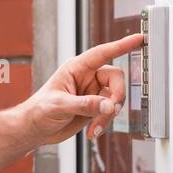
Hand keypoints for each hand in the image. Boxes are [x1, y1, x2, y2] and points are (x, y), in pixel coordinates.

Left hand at [18, 32, 143, 146]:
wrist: (33, 130)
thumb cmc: (38, 112)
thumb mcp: (59, 106)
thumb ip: (85, 105)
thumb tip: (109, 106)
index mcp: (76, 68)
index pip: (102, 53)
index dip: (122, 45)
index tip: (140, 39)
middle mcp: (87, 78)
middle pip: (116, 79)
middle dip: (116, 97)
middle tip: (109, 112)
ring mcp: (92, 93)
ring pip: (115, 99)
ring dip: (108, 116)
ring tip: (93, 128)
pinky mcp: (94, 108)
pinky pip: (110, 112)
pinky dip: (104, 123)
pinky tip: (92, 132)